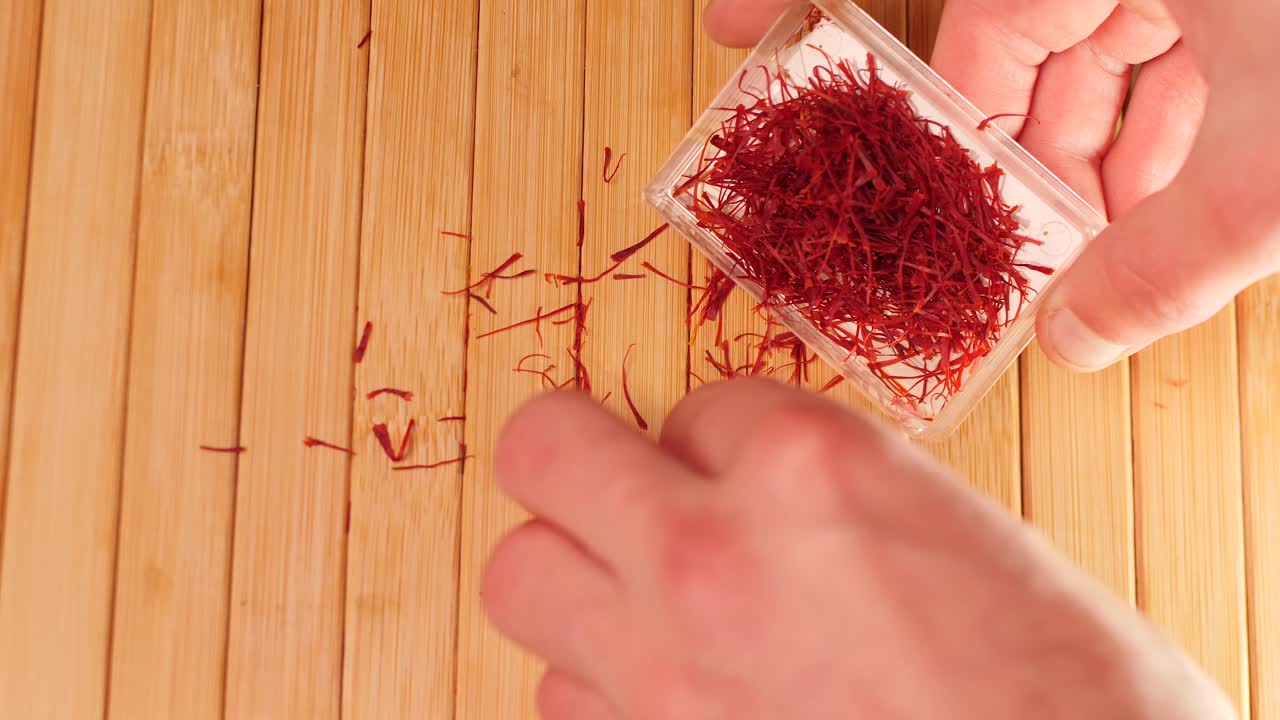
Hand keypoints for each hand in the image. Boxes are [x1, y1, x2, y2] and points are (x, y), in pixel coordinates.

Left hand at [483, 381, 1233, 718]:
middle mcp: (711, 553)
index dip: (719, 439)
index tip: (742, 473)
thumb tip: (758, 489)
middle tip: (618, 482)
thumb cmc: (1065, 692)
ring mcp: (662, 667)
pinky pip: (560, 695)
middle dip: (576, 454)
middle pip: (543, 449)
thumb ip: (833, 495)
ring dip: (577, 573)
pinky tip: (663, 686)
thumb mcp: (963, 534)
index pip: (697, 403)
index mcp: (810, 467)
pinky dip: (597, 681)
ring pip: (520, 575)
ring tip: (640, 594)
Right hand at [704, 0, 1279, 370]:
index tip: (737, 24)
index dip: (819, 7)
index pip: (947, 13)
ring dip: (1092, 137)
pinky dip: (1161, 104)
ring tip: (1092, 233)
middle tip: (987, 231)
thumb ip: (1161, 264)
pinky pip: (1169, 27)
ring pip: (1100, 34)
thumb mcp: (1275, 169)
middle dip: (1006, 141)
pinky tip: (1167, 180)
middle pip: (1020, 32)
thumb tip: (1076, 343)